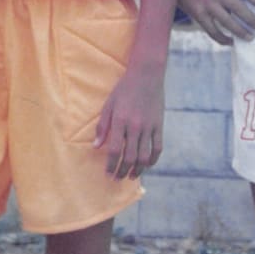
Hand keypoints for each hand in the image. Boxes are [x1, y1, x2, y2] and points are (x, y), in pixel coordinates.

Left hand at [95, 62, 163, 179]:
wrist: (146, 75)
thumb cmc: (124, 89)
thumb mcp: (108, 105)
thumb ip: (102, 127)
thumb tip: (96, 147)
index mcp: (120, 121)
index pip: (114, 150)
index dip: (111, 165)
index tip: (107, 173)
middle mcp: (135, 126)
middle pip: (129, 157)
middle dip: (122, 171)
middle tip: (117, 179)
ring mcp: (149, 127)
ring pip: (144, 156)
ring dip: (137, 170)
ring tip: (131, 176)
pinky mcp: (159, 125)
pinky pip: (157, 148)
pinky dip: (152, 159)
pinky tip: (146, 165)